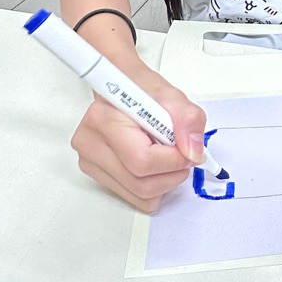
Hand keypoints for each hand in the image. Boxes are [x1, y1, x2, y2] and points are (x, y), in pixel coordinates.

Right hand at [71, 63, 206, 210]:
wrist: (120, 86)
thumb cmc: (141, 89)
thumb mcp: (172, 96)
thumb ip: (188, 120)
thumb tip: (192, 152)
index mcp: (105, 120)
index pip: (142, 161)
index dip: (174, 161)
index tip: (188, 152)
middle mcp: (91, 142)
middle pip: (140, 184)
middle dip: (172, 175)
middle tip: (182, 157)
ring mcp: (89, 160)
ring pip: (137, 195)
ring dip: (163, 183)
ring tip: (167, 158)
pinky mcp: (93, 171)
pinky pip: (131, 195)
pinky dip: (151, 186)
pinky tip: (154, 164)